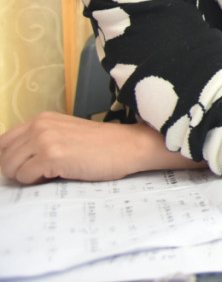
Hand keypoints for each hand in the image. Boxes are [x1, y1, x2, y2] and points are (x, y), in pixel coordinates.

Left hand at [0, 111, 202, 183]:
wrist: (129, 147)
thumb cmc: (102, 146)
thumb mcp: (66, 134)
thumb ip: (41, 140)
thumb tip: (14, 162)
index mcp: (42, 119)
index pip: (3, 142)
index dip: (10, 159)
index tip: (24, 168)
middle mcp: (39, 126)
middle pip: (4, 157)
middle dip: (18, 170)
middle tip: (42, 173)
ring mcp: (44, 139)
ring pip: (10, 168)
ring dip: (26, 177)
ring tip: (51, 174)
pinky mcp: (51, 155)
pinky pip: (25, 177)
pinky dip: (37, 182)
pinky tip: (59, 175)